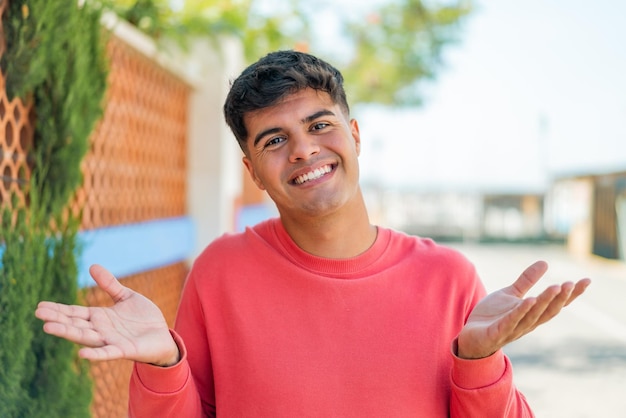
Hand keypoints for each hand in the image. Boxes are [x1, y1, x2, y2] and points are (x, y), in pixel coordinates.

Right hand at [35, 264, 179, 365]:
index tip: (40, 306)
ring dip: (68, 333)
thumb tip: (92, 266)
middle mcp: (101, 330)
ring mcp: (111, 341)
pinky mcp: (124, 350)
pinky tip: (81, 354)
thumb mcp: (126, 296)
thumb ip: (110, 284)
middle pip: (75, 324)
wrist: (163, 336)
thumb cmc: (143, 318)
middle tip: (38, 314)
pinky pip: (108, 353)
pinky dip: (95, 355)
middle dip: (57, 319)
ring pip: (86, 337)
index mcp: (100, 317)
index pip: (75, 313)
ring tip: (48, 328)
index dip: (58, 309)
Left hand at [457, 260, 590, 358]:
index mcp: (532, 314)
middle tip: (570, 283)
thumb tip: (545, 262)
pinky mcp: (497, 332)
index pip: (556, 304)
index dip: (571, 295)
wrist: (470, 336)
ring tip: (554, 287)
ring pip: (532, 315)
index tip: (586, 281)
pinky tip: (529, 300)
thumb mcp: (510, 294)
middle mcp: (527, 323)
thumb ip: (526, 280)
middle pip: (547, 311)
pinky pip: (510, 322)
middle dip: (559, 298)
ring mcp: (513, 329)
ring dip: (544, 302)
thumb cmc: (493, 317)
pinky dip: (520, 312)